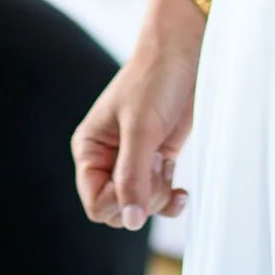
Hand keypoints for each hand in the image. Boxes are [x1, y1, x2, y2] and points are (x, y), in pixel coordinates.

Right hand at [72, 0, 202, 230]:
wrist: (184, 53)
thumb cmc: (155, 79)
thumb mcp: (141, 128)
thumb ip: (133, 176)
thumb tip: (131, 221)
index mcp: (90, 149)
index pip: (96, 203)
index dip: (119, 202)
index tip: (142, 176)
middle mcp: (107, 158)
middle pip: (118, 210)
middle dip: (142, 197)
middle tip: (156, 165)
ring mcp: (133, 160)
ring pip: (141, 206)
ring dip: (158, 193)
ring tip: (164, 160)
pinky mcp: (156, 159)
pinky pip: (159, 198)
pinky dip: (170, 200)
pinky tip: (181, 192)